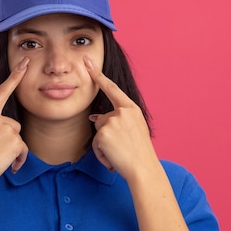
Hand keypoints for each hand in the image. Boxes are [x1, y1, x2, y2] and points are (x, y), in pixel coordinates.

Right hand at [0, 58, 29, 185]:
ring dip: (13, 150)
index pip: (2, 91)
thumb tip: (8, 128)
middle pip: (14, 124)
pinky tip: (9, 166)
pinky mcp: (15, 141)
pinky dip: (19, 160)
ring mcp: (5, 129)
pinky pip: (24, 150)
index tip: (25, 63)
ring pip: (18, 137)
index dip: (15, 76)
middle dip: (9, 139)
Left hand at [84, 56, 156, 179]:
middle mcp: (122, 112)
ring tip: (119, 154)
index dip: (98, 75)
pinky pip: (96, 144)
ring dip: (104, 146)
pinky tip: (113, 159)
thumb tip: (94, 117)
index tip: (87, 61)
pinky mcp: (103, 133)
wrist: (144, 169)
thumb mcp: (132, 131)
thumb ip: (117, 120)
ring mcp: (112, 121)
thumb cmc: (140, 153)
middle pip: (102, 118)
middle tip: (123, 148)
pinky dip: (102, 154)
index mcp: (131, 108)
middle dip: (106, 134)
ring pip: (98, 131)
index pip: (111, 88)